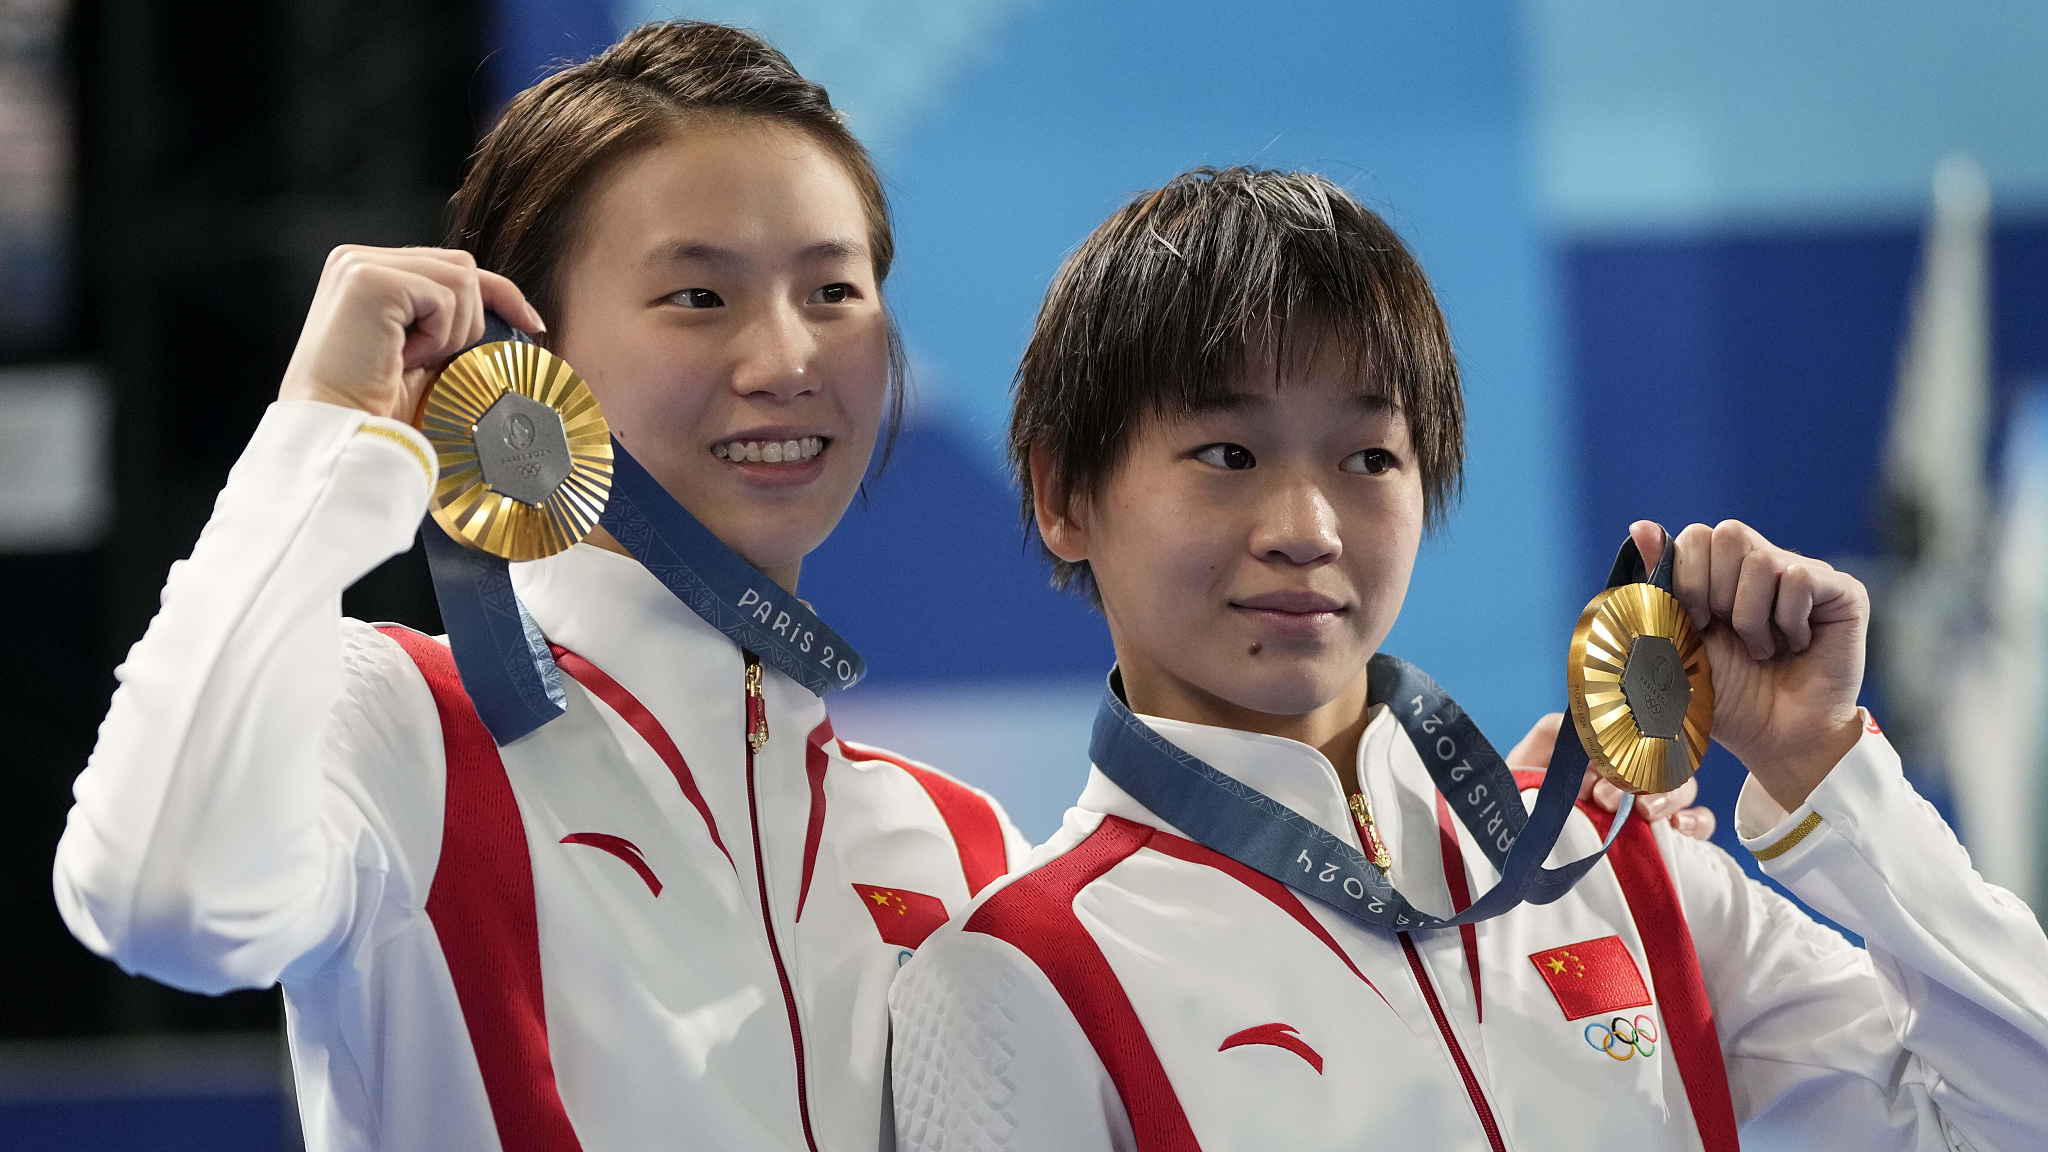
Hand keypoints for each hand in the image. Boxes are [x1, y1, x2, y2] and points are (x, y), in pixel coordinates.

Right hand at [278, 245, 544, 421]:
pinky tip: (401, 358)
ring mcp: (360, 264)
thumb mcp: (427, 352)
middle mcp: (358, 258)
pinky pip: (444, 297)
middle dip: (469, 321)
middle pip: (461, 267)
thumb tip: (518, 311)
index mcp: (368, 272)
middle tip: (434, 362)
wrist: (339, 432)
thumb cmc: (378, 405)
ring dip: (452, 332)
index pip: (449, 266)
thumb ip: (450, 318)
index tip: (533, 324)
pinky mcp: (369, 278)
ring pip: (461, 278)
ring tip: (410, 361)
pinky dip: (437, 336)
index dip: (498, 293)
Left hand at [1506, 713, 1715, 840]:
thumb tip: (1577, 722)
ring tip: (1644, 812)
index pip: (1636, 733)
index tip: (1589, 772)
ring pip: (1683, 788)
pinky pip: (1701, 822)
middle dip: (1638, 778)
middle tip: (1604, 799)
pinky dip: (1696, 821)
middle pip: (1662, 761)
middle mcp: (1636, 773)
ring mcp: (1656, 803)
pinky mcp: (1671, 835)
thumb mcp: (1533, 758)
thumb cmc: (1532, 793)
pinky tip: (1678, 827)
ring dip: (1666, 797)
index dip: (1620, 746)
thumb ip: (1553, 732)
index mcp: (1609, 750)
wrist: (1525, 839)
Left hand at [1632, 519, 1866, 811]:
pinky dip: (1787, 620)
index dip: (1689, 579)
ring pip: (1762, 560)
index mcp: (1721, 573)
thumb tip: (1641, 526)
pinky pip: (1800, 578)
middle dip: (1718, 593)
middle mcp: (1763, 566)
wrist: (1772, 739)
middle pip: (1729, 534)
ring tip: (1762, 649)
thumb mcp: (1678, 640)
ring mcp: (1804, 575)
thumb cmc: (1723, 695)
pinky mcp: (1841, 592)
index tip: (1697, 623)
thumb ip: (1660, 583)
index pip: (1697, 536)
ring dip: (1751, 618)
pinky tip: (1796, 645)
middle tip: (1729, 633)